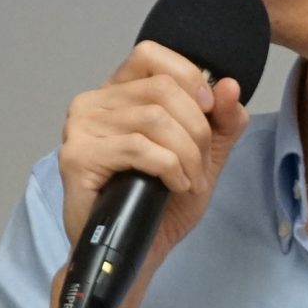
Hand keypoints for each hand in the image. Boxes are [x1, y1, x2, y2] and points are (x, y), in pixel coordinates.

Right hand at [58, 42, 250, 266]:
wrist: (135, 253)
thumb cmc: (160, 204)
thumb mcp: (203, 156)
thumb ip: (222, 121)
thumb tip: (230, 86)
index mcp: (117, 93)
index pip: (150, 54)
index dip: (188, 76)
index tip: (209, 112)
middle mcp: (92, 103)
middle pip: (161, 89)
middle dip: (196, 129)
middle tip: (201, 165)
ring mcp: (80, 128)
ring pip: (154, 118)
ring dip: (187, 154)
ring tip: (190, 181)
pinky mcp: (77, 157)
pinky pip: (138, 147)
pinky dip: (169, 167)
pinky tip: (174, 185)